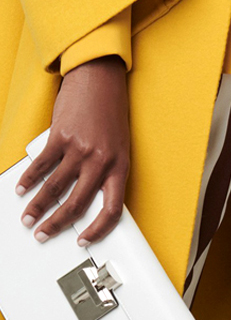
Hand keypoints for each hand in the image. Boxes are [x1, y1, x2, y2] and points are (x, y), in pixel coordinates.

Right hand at [15, 57, 129, 245]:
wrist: (99, 79)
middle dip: (57, 224)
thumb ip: (106, 172)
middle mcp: (101, 161)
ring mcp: (79, 149)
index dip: (98, 230)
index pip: (112, 210)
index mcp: (119, 167)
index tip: (84, 240)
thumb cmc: (109, 111)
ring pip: (55, 188)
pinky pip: (42, 165)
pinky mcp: (60, 137)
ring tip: (28, 217)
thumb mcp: (118, 146)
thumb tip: (87, 197)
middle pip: (76, 204)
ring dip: (38, 206)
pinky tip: (23, 187)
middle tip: (44, 233)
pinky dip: (29, 179)